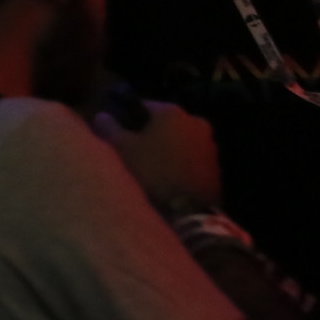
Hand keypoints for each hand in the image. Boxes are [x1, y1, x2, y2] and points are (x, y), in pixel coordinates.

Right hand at [96, 98, 221, 210]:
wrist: (187, 213)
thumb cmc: (150, 171)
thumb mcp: (120, 147)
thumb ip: (109, 126)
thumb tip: (103, 115)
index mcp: (172, 112)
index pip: (144, 106)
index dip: (129, 118)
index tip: (119, 132)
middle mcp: (196, 123)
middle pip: (165, 124)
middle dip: (151, 134)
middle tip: (134, 150)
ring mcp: (210, 146)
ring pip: (180, 142)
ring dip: (167, 150)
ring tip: (150, 167)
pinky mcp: (217, 169)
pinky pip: (191, 159)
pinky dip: (180, 164)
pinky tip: (166, 178)